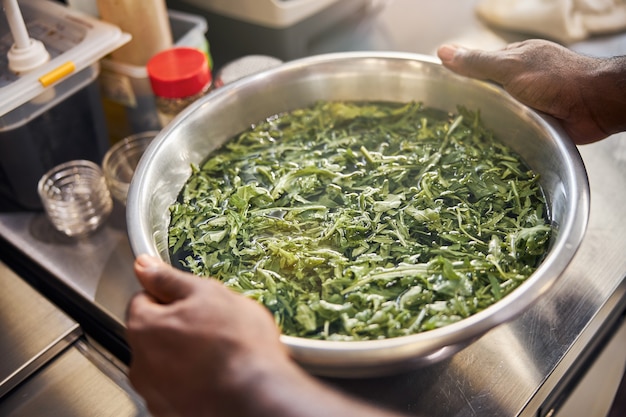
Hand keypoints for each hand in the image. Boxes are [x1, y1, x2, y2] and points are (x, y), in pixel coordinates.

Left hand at [126, 256, 410, 416]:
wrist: (261, 400)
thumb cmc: (240, 346)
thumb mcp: (211, 294)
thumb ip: (174, 278)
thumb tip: (146, 260)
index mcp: (150, 329)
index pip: (146, 299)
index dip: (173, 291)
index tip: (197, 294)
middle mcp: (150, 365)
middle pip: (161, 334)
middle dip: (188, 323)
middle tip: (225, 321)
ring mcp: (168, 394)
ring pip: (179, 363)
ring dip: (202, 352)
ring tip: (240, 347)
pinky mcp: (191, 413)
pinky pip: (195, 389)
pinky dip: (213, 378)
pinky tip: (243, 372)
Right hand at [437, 40, 625, 144]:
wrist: (596, 104)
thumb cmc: (555, 80)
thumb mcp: (510, 67)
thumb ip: (477, 62)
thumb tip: (443, 51)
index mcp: (513, 59)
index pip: (476, 65)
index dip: (457, 75)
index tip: (435, 90)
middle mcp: (520, 79)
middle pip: (486, 91)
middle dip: (469, 104)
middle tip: (442, 122)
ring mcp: (530, 102)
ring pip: (498, 113)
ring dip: (485, 124)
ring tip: (458, 141)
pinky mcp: (538, 123)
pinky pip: (512, 130)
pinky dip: (501, 137)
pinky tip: (486, 148)